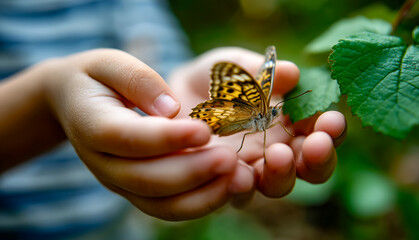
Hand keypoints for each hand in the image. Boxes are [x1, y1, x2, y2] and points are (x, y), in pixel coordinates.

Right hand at [41, 49, 241, 219]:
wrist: (74, 105)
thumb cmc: (97, 79)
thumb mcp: (110, 64)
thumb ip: (138, 80)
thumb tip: (171, 109)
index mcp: (92, 124)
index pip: (128, 138)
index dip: (166, 138)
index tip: (204, 129)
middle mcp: (102, 162)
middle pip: (146, 179)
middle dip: (192, 171)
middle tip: (230, 159)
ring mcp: (118, 182)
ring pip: (158, 203)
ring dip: (200, 195)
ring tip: (235, 177)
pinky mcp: (135, 191)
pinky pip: (166, 208)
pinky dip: (198, 204)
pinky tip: (226, 187)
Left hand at [170, 47, 345, 203]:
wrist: (174, 97)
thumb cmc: (216, 81)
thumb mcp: (235, 67)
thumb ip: (261, 71)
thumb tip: (293, 73)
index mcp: (290, 123)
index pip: (321, 131)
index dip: (331, 128)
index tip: (332, 118)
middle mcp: (277, 150)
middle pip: (311, 167)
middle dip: (319, 158)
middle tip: (317, 144)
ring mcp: (252, 169)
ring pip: (279, 185)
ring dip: (284, 174)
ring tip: (278, 155)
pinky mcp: (223, 183)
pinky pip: (239, 194)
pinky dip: (243, 187)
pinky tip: (240, 174)